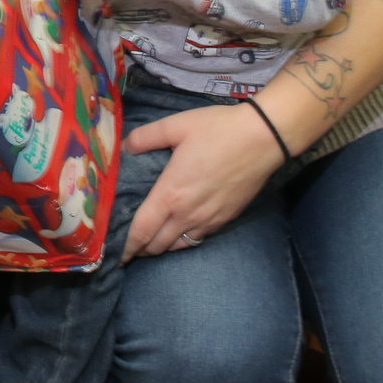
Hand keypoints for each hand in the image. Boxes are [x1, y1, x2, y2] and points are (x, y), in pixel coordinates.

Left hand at [120, 102, 283, 259]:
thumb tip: (126, 146)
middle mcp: (188, 214)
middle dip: (141, 251)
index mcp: (170, 194)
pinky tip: (181, 233)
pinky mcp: (226, 218)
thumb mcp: (176, 126)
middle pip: (158, 245)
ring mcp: (209, 219)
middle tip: (131, 250)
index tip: (118, 256)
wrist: (263, 138)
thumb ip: (146, 137)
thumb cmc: (218, 130)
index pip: (142, 231)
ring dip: (163, 248)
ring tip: (153, 244)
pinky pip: (199, 239)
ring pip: (179, 246)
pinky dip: (184, 242)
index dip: (128, 247)